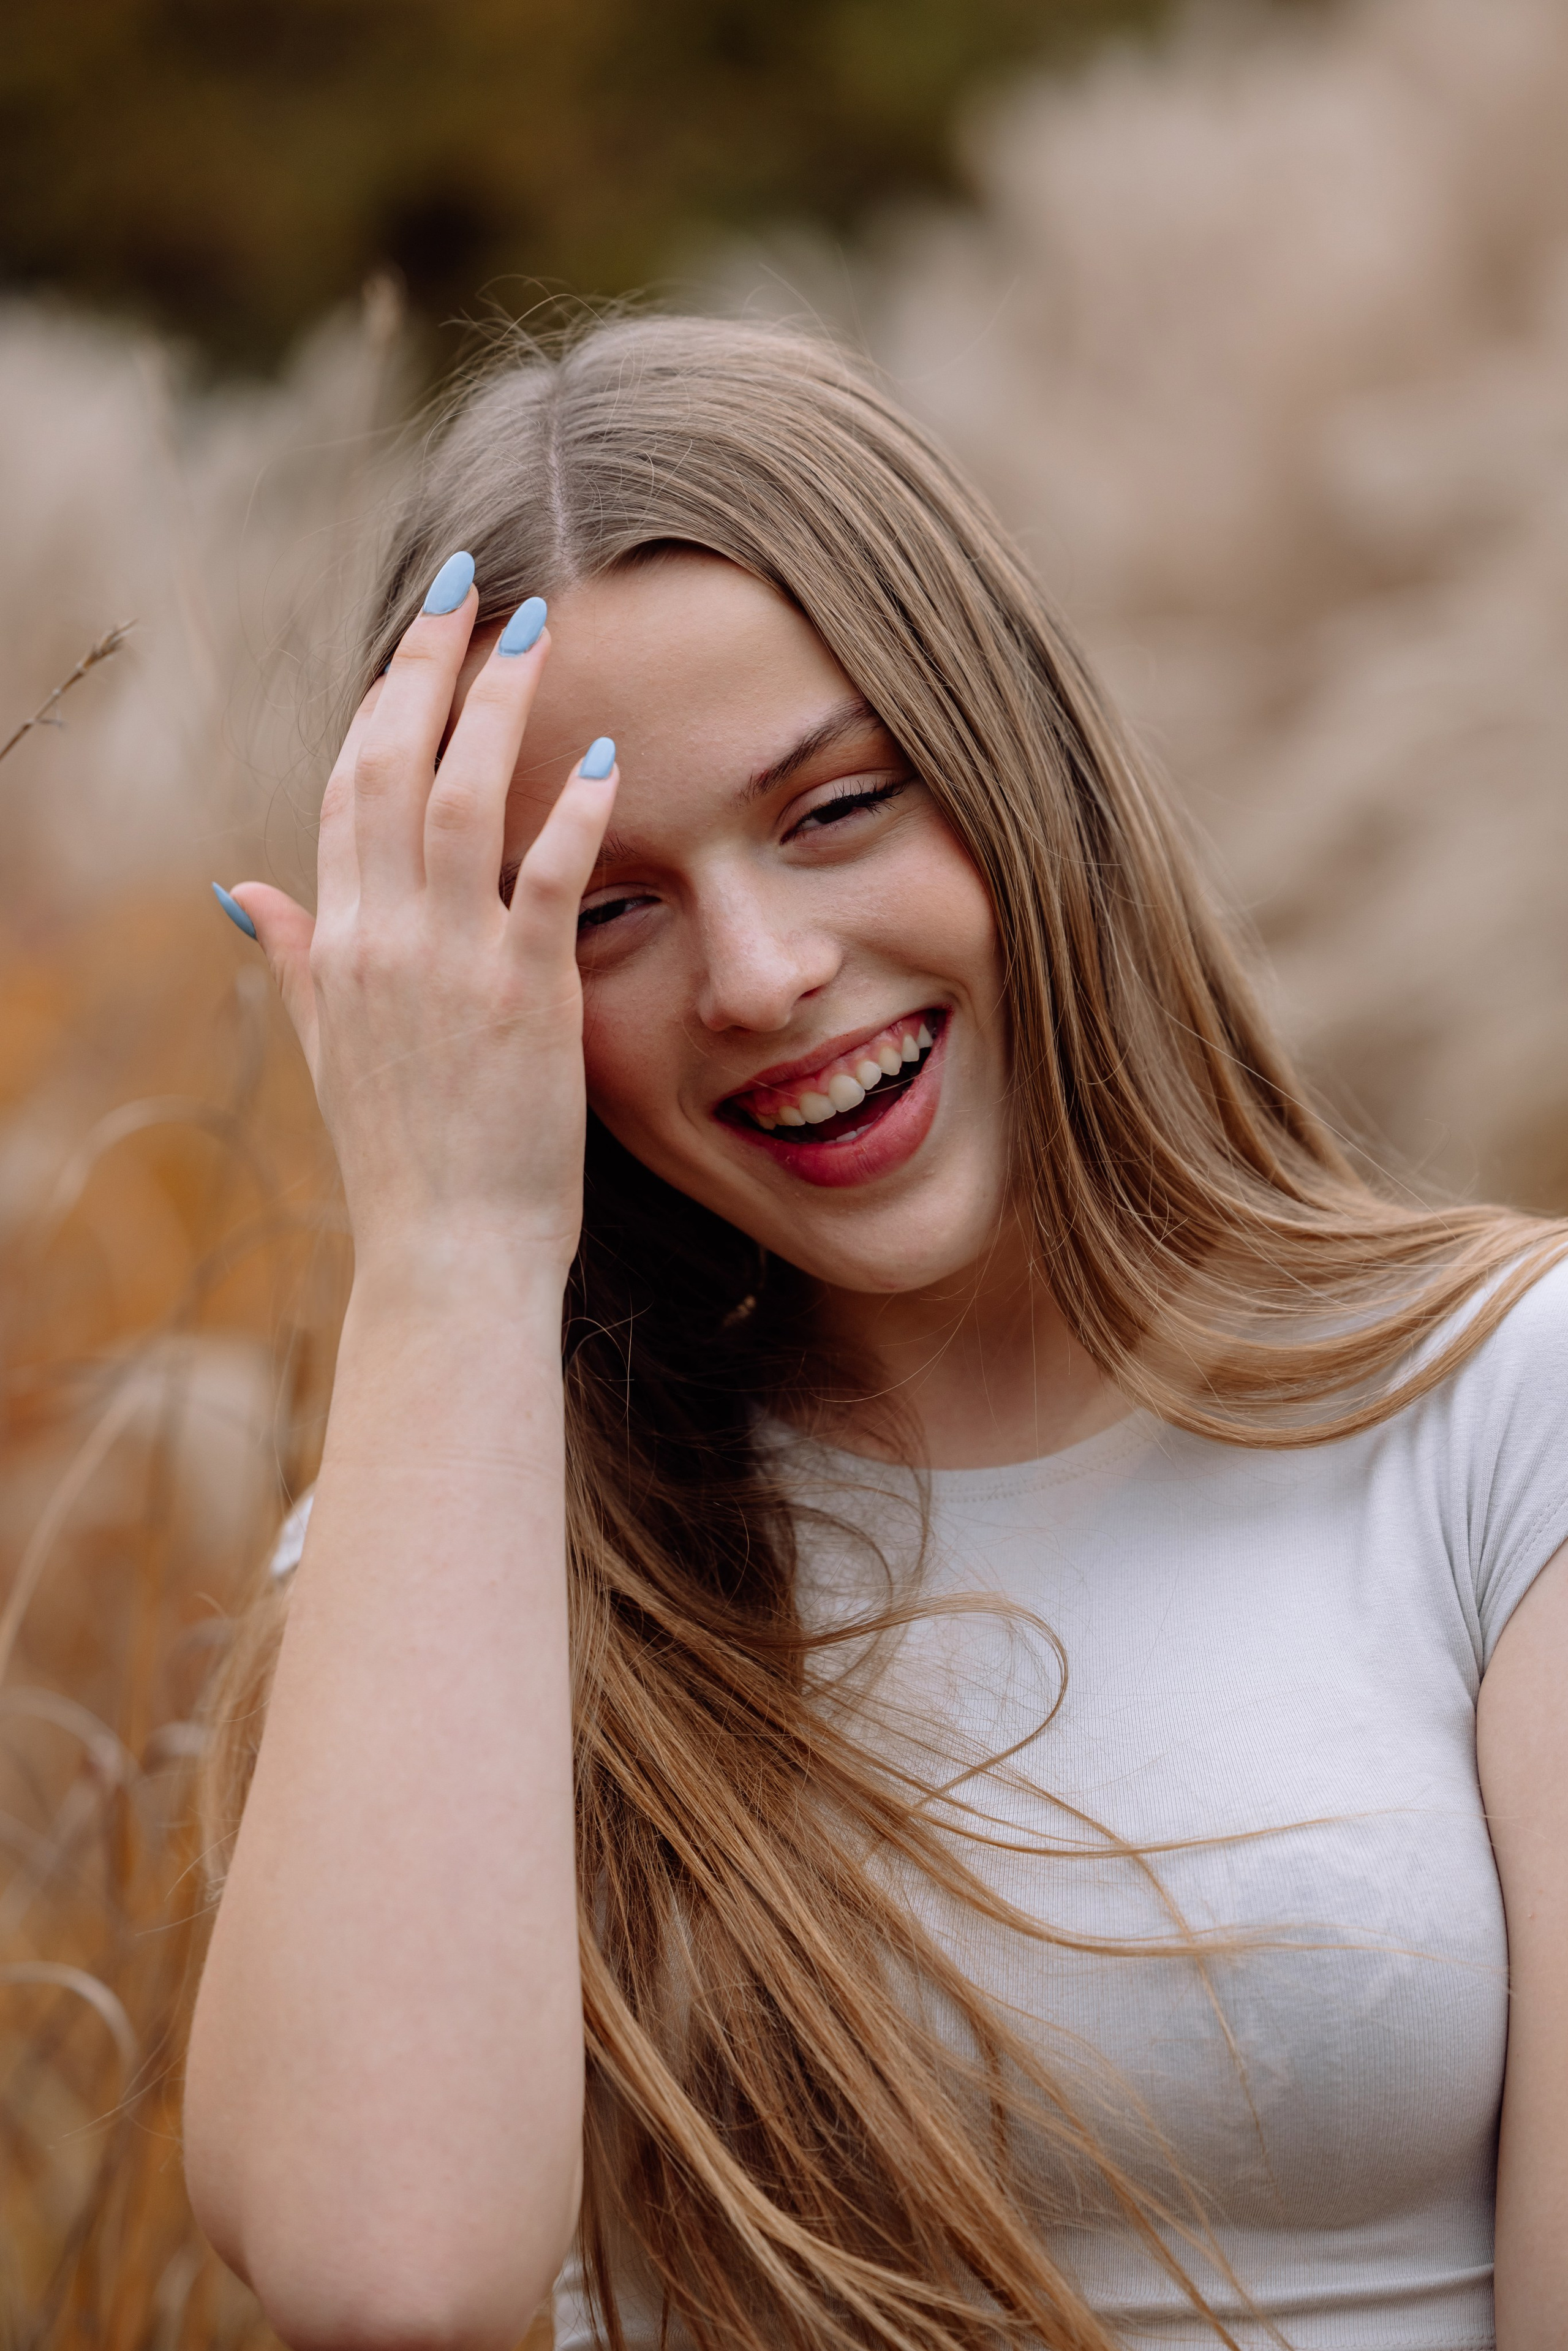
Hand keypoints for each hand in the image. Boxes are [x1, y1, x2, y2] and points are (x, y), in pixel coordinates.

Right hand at [225, 560, 617, 1280]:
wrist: (448, 1256)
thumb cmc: (404, 1160)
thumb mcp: (331, 1051)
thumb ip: (296, 958)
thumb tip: (244, 891)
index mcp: (339, 942)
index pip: (348, 787)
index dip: (383, 698)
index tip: (420, 631)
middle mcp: (381, 938)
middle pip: (391, 763)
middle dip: (428, 661)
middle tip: (469, 581)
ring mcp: (449, 965)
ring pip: (461, 797)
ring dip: (498, 705)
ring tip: (537, 629)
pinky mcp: (523, 1000)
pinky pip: (546, 882)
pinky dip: (573, 814)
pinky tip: (604, 756)